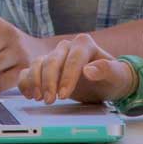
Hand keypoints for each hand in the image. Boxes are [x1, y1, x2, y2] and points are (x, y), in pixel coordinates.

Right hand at [17, 34, 134, 105]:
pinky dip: (26, 81)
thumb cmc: (113, 78)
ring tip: (39, 98)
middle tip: (50, 100)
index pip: (73, 59)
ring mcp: (54, 56)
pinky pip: (30, 70)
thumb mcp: (116, 76)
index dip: (67, 77)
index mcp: (84, 44)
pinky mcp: (45, 67)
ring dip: (36, 81)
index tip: (64, 95)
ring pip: (38, 63)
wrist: (108, 82)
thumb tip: (89, 70)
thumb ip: (106, 70)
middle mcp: (67, 47)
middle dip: (49, 81)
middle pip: (52, 60)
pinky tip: (29, 94)